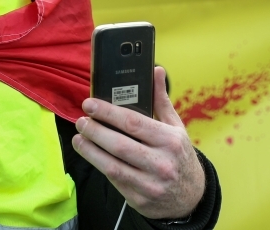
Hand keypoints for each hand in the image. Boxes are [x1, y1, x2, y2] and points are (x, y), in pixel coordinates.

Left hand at [72, 67, 204, 219]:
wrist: (192, 197)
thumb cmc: (179, 155)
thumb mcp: (175, 127)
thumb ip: (161, 99)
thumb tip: (156, 70)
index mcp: (170, 140)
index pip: (133, 123)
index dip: (107, 112)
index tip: (90, 104)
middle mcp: (161, 163)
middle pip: (118, 144)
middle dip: (94, 131)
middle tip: (81, 121)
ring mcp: (150, 184)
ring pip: (112, 166)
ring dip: (90, 151)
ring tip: (78, 138)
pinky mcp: (139, 199)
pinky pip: (114, 180)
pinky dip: (100, 166)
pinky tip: (92, 154)